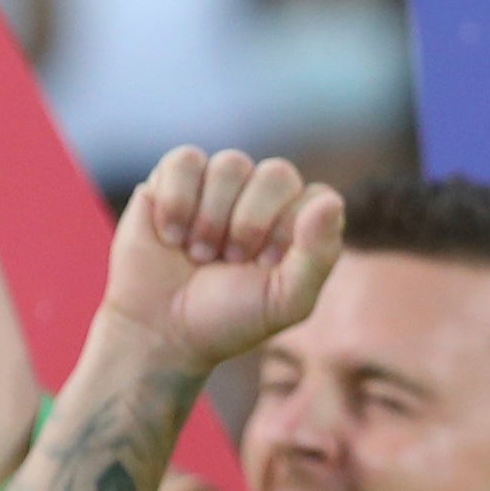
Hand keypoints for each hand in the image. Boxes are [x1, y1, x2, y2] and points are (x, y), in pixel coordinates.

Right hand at [95, 147, 344, 382]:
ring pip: (231, 164)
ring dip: (211, 219)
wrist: (159, 329)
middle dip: (250, 224)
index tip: (264, 268)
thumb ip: (318, 256)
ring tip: (199, 254)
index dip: (288, 233)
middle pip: (277, 174)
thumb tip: (330, 202)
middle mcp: (263, 196)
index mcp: (298, 222)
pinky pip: (186, 160)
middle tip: (230, 260)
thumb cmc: (228, 317)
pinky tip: (170, 236)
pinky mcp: (175, 176)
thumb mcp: (285, 302)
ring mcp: (220, 182)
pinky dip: (177, 202)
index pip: (317, 198)